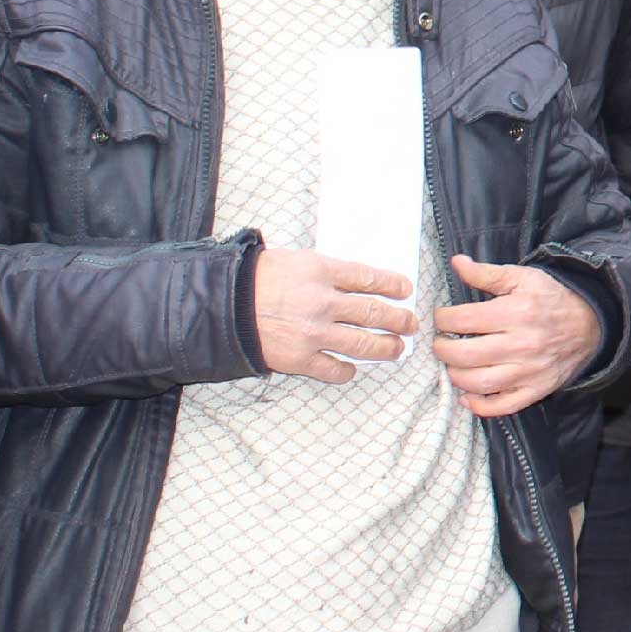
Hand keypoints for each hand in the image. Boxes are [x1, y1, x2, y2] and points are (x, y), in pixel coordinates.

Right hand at [252, 249, 416, 383]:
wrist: (220, 307)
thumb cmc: (254, 279)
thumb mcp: (294, 260)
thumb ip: (326, 271)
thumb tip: (355, 280)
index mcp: (322, 272)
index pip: (369, 278)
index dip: (392, 285)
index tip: (404, 290)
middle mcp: (323, 303)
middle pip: (374, 313)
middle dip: (399, 320)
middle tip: (410, 323)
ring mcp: (313, 333)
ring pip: (363, 344)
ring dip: (386, 347)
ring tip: (397, 348)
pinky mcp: (300, 358)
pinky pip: (334, 369)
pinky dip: (347, 370)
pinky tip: (353, 369)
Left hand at [433, 255, 603, 416]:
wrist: (591, 324)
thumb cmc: (552, 299)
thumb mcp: (522, 278)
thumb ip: (486, 273)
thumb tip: (456, 263)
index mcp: (516, 312)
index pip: (462, 320)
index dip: (442, 319)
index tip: (442, 318)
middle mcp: (522, 344)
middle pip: (465, 355)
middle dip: (442, 349)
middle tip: (441, 343)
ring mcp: (529, 371)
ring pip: (479, 383)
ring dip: (455, 376)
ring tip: (454, 364)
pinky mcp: (536, 389)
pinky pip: (502, 406)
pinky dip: (479, 406)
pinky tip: (468, 395)